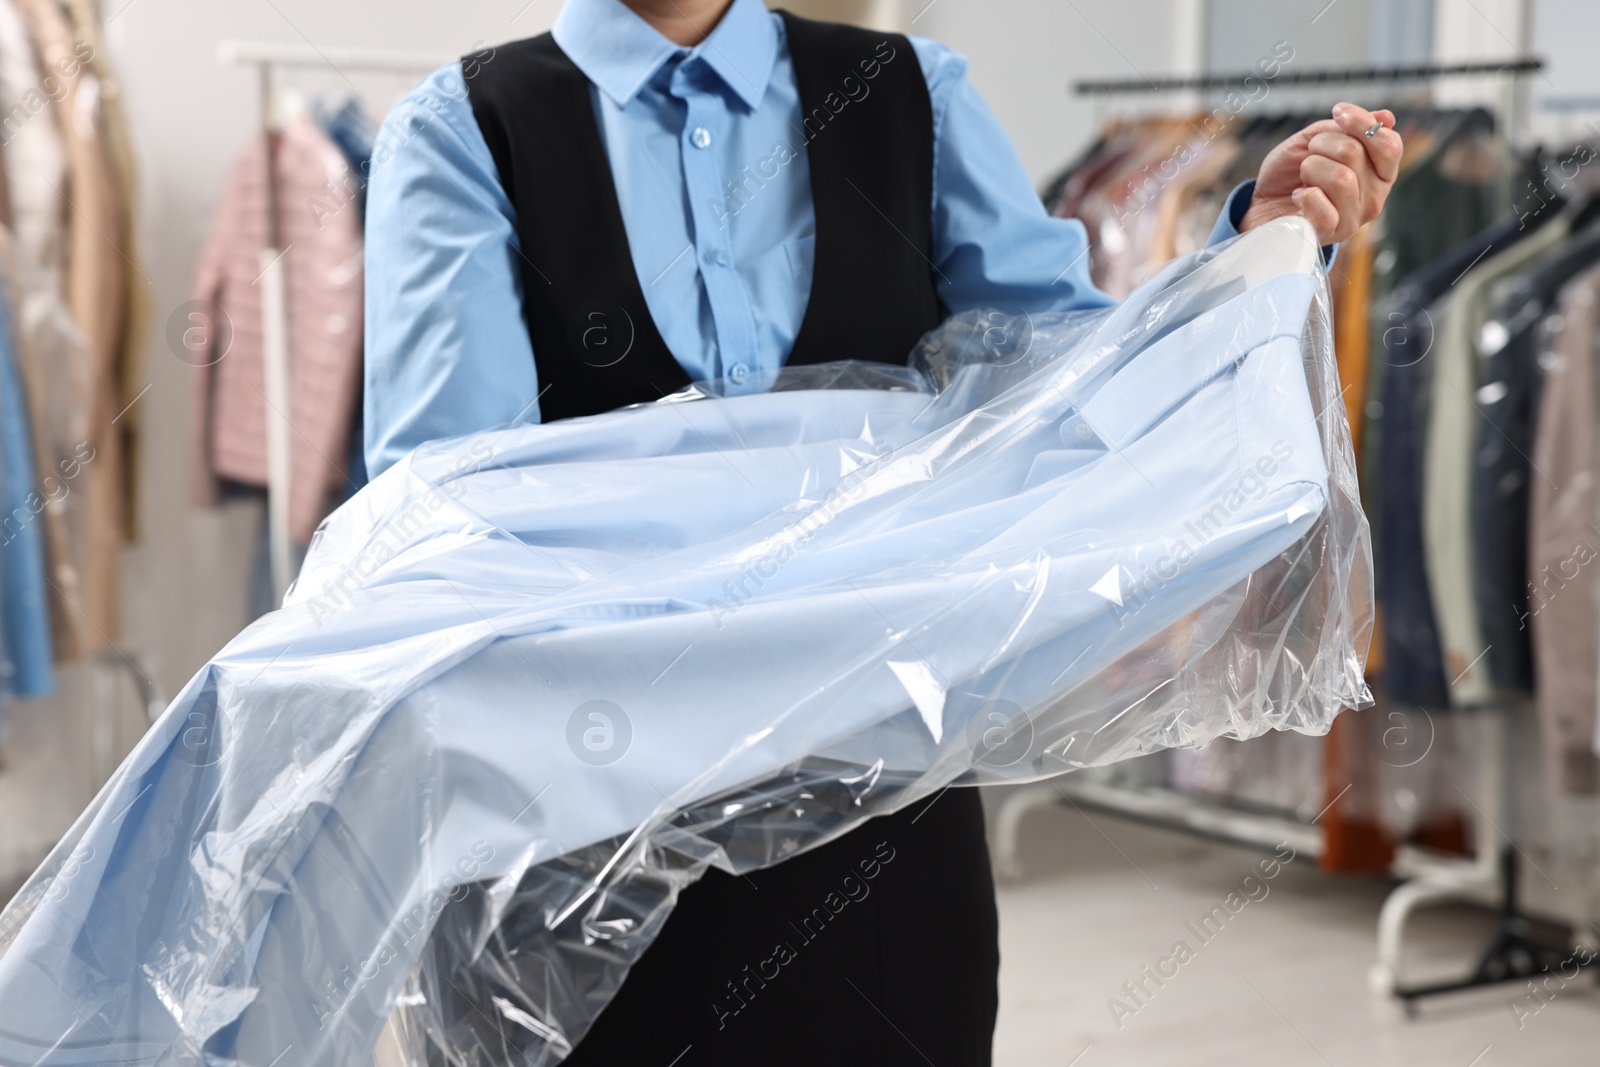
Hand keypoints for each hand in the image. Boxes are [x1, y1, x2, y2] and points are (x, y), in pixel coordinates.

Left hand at [1239, 102, 1401, 244]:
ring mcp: (1353, 219)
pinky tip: (1299, 197)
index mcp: (1380, 173)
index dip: (1362, 122)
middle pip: (1355, 154)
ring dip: (1311, 169)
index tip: (1338, 111)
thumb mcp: (1316, 140)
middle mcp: (1374, 198)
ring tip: (1303, 178)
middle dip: (1322, 144)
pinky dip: (1304, 195)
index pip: (1389, 145)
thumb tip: (1386, 117)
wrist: (1263, 204)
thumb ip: (1346, 129)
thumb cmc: (1292, 172)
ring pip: (1340, 178)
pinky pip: (1322, 207)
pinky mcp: (1329, 235)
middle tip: (1309, 156)